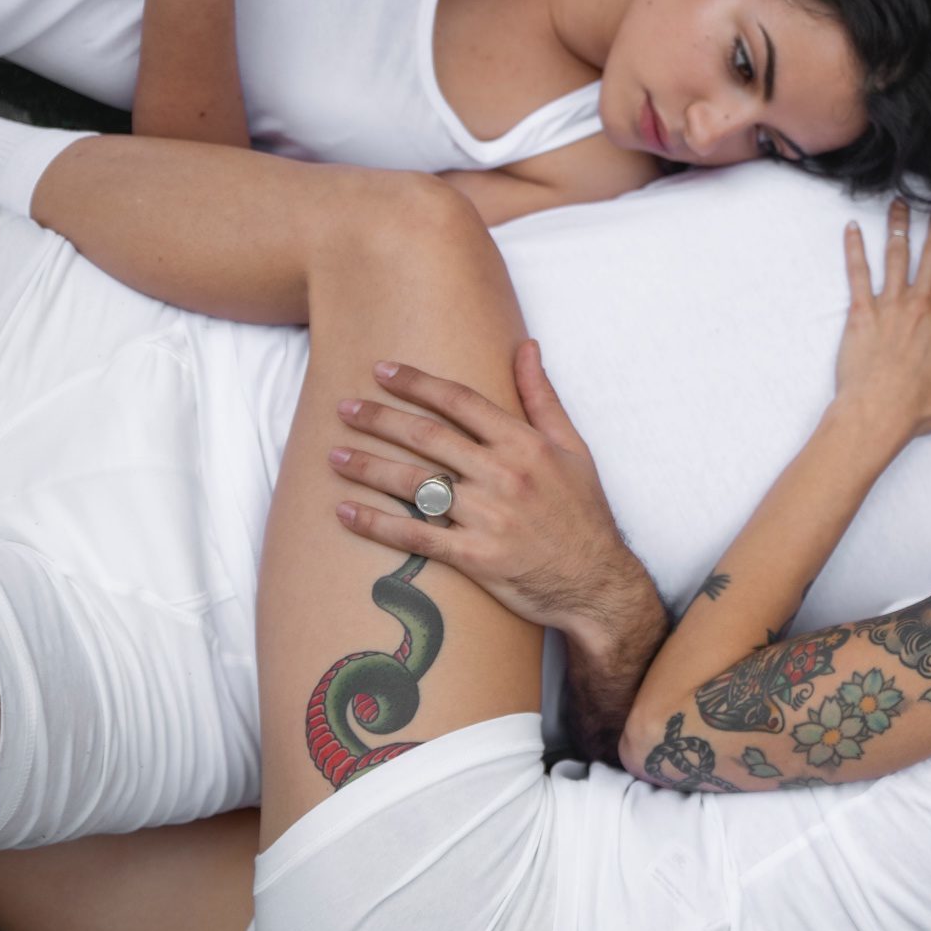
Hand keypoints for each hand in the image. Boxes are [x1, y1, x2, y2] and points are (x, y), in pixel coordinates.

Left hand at [329, 341, 641, 633]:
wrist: (596, 583)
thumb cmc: (583, 513)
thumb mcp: (574, 448)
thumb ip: (542, 397)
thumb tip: (525, 346)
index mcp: (525, 445)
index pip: (460, 402)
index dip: (417, 383)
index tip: (381, 370)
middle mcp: (503, 476)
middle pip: (428, 438)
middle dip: (380, 419)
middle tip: (344, 408)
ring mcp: (487, 518)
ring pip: (414, 484)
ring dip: (368, 467)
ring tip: (334, 454)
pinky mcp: (474, 558)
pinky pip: (414, 536)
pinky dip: (375, 524)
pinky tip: (345, 511)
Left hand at [831, 201, 930, 442]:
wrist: (875, 414)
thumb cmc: (919, 409)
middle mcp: (922, 305)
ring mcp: (890, 304)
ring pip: (897, 256)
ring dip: (899, 226)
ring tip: (899, 200)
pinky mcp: (861, 311)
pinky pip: (857, 273)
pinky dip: (854, 249)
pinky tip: (851, 227)